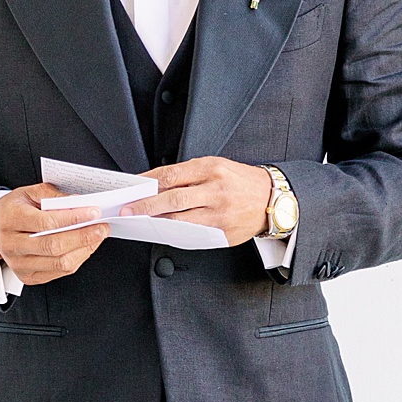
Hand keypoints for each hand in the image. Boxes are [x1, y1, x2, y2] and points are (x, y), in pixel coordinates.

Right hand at [0, 182, 108, 286]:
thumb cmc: (14, 209)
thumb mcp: (29, 193)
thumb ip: (53, 195)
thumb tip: (80, 203)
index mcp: (10, 219)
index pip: (46, 222)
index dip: (73, 218)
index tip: (94, 212)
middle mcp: (12, 244)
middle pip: (54, 246)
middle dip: (84, 236)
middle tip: (102, 227)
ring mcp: (18, 264)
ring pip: (60, 263)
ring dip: (84, 250)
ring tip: (97, 236)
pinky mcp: (27, 276)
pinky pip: (59, 272)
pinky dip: (77, 259)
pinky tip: (85, 247)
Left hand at [120, 157, 273, 245]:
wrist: (273, 199)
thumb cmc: (240, 181)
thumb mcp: (217, 166)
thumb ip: (189, 175)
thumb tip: (157, 186)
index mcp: (212, 168)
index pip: (172, 174)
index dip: (148, 182)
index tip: (132, 188)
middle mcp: (216, 190)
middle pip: (173, 198)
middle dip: (146, 206)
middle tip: (128, 210)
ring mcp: (220, 213)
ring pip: (181, 220)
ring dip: (158, 222)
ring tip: (142, 222)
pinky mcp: (224, 232)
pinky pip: (194, 234)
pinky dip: (176, 233)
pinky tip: (164, 232)